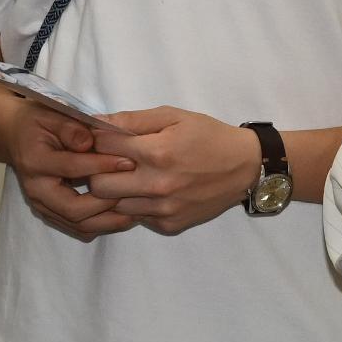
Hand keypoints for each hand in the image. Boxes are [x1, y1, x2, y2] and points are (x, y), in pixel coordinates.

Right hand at [10, 104, 138, 241]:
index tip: (129, 161)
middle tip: (133, 192)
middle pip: (73, 209)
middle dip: (106, 203)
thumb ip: (72, 128)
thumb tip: (91, 142)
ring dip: (108, 221)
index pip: (72, 168)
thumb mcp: (53, 115)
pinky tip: (121, 215)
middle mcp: (36, 189)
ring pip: (78, 225)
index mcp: (36, 161)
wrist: (16, 136)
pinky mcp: (50, 214)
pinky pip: (78, 228)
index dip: (102, 166)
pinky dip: (100, 224)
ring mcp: (42, 205)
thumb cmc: (39, 123)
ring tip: (135, 210)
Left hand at [78, 108, 267, 234]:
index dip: (96, 141)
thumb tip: (97, 122)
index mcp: (156, 152)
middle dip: (97, 171)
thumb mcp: (173, 116)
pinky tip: (150, 191)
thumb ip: (133, 120)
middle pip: (98, 185)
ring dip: (116, 191)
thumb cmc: (208, 136)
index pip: (102, 148)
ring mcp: (163, 209)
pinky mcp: (169, 224)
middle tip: (109, 162)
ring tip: (130, 177)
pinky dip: (136, 205)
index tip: (100, 139)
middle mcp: (156, 185)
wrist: (245, 167)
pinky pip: (137, 218)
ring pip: (114, 206)